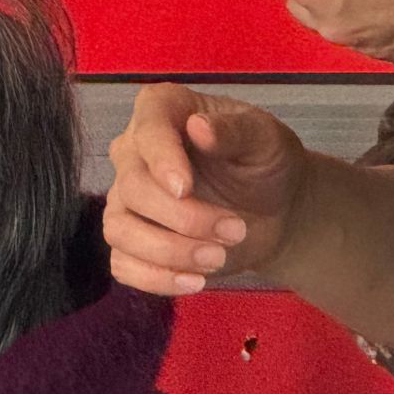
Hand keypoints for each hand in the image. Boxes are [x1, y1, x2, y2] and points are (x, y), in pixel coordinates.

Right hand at [105, 83, 308, 295]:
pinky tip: (194, 280)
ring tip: (218, 258)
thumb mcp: (266, 140)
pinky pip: (122, 264)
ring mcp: (126, 200)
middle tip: (235, 230)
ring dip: (169, 251)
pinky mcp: (130, 241)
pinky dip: (156, 277)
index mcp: (162, 113)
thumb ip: (236, 130)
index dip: (160, 159)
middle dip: (183, 217)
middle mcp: (133, 154)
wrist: (273, 208)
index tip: (184, 188)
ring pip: (119, 229)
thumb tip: (199, 127)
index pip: (146, 130)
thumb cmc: (265, 164)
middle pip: (132, 188)